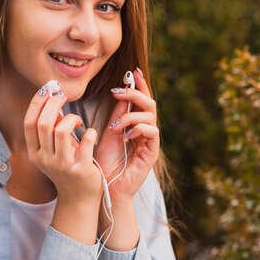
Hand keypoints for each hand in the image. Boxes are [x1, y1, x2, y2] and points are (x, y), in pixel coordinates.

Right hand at [23, 87, 101, 205]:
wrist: (78, 199)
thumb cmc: (66, 169)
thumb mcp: (53, 150)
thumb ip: (51, 128)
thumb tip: (52, 99)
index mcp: (34, 153)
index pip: (29, 123)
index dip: (37, 103)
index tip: (48, 89)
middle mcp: (45, 159)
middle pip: (44, 124)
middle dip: (53, 104)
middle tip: (63, 96)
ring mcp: (62, 165)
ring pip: (61, 131)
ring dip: (71, 118)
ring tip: (77, 121)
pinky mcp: (80, 169)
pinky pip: (85, 142)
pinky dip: (89, 132)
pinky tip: (90, 133)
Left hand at [94, 69, 159, 203]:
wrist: (105, 187)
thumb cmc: (105, 163)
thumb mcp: (109, 133)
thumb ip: (117, 115)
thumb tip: (121, 92)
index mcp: (135, 124)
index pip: (141, 100)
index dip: (139, 85)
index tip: (132, 71)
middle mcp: (145, 131)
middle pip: (149, 104)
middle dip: (135, 93)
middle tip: (118, 91)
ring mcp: (150, 142)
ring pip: (151, 116)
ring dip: (131, 115)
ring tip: (116, 126)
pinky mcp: (152, 153)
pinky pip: (153, 132)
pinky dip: (139, 128)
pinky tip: (126, 135)